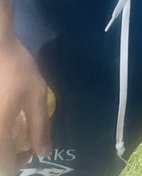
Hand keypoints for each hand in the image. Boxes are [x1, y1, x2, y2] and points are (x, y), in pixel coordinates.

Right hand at [0, 37, 50, 174]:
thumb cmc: (17, 69)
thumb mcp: (36, 95)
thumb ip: (39, 126)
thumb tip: (44, 153)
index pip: (6, 168)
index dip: (20, 163)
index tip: (30, 150)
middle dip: (9, 157)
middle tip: (22, 143)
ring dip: (4, 146)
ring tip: (13, 131)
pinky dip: (1, 134)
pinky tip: (7, 120)